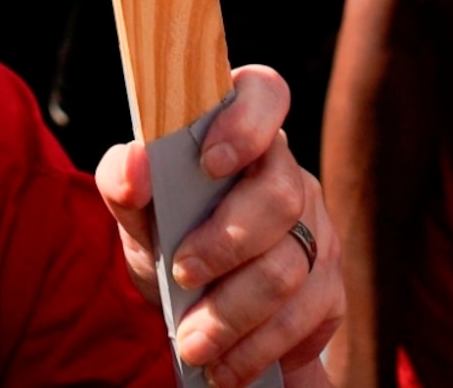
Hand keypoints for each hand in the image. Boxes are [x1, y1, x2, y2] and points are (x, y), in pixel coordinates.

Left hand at [98, 67, 340, 387]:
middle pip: (279, 197)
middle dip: (226, 245)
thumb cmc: (166, 234)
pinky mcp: (329, 288)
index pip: (266, 92)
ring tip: (194, 344)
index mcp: (241, 134)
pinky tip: (227, 364)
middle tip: (183, 275)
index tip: (209, 160)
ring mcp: (317, 231)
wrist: (192, 304)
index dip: (246, 120)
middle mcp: (287, 174)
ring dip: (235, 313)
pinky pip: (304, 319)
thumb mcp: (136, 211)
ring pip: (289, 268)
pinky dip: (258, 348)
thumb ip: (124, 182)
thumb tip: (133, 163)